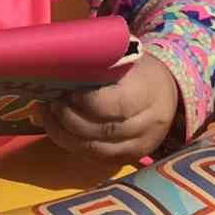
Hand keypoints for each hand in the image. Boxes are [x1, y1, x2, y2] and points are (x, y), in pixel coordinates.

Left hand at [41, 54, 180, 161]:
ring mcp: (142, 145)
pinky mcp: (131, 158)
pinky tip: (59, 130)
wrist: (165, 88)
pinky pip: (98, 159)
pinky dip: (74, 146)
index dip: (89, 102)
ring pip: (99, 149)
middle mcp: (150, 123)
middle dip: (71, 119)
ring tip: (50, 116)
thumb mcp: (124, 55)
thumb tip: (61, 62)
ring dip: (67, 135)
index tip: (69, 92)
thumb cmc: (137, 67)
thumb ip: (99, 62)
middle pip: (106, 131)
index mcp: (149, 91)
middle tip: (52, 104)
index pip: (119, 104)